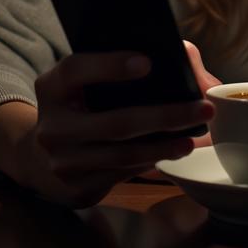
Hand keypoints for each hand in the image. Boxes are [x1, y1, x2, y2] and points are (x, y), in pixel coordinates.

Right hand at [15, 40, 220, 207]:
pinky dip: (151, 163)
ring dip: (165, 147)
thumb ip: (128, 63)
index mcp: (53, 86)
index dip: (110, 66)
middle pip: (115, 122)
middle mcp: (52, 125)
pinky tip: (173, 152)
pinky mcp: (76, 188)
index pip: (77, 69)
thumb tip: (184, 58)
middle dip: (166, 116)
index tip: (148, 62)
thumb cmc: (82, 104)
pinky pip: (122, 175)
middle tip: (204, 109)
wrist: (43, 155)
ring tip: (194, 137)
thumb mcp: (88, 79)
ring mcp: (62, 161)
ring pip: (123, 154)